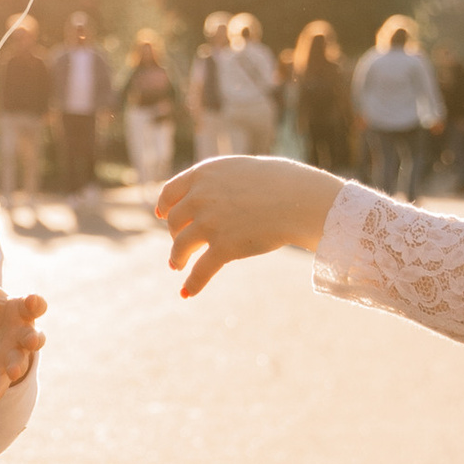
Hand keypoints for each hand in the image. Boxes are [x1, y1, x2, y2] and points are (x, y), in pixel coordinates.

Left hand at [0, 245, 46, 404]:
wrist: (0, 343)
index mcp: (22, 314)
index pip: (33, 306)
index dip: (36, 303)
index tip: (36, 300)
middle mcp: (24, 336)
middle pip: (34, 338)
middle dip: (35, 339)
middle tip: (35, 339)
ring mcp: (15, 357)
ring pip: (20, 362)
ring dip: (17, 365)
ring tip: (12, 368)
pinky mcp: (2, 376)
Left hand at [155, 157, 340, 297]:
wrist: (300, 199)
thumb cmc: (279, 182)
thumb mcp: (240, 171)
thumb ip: (218, 182)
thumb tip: (206, 194)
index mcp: (204, 175)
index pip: (170, 192)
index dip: (165, 207)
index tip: (163, 217)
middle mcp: (201, 198)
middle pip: (175, 222)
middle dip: (175, 235)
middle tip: (180, 246)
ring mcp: (211, 223)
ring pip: (180, 247)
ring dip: (177, 259)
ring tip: (177, 266)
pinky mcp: (224, 248)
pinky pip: (200, 271)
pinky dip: (192, 284)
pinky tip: (187, 293)